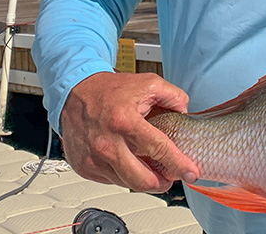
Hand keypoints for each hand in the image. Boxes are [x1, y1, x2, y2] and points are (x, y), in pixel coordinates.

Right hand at [59, 71, 198, 192]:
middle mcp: (107, 144)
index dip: (179, 164)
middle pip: (142, 179)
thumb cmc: (109, 89)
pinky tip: (128, 162)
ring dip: (143, 180)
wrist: (74, 91)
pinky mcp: (84, 167)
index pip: (159, 149)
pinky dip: (124, 175)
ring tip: (150, 168)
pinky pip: (111, 180)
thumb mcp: (148, 83)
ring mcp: (93, 159)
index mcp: (124, 122)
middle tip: (171, 178)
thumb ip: (173, 96)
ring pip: (127, 183)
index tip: (191, 173)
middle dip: (162, 183)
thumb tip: (185, 113)